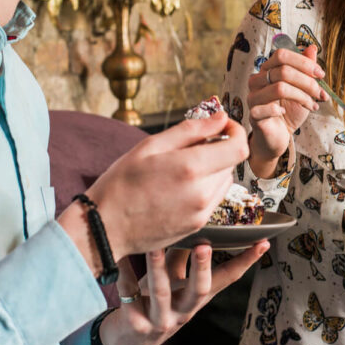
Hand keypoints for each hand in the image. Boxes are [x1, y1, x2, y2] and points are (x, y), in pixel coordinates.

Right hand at [62, 113, 247, 260]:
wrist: (106, 227)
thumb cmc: (121, 184)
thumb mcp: (150, 146)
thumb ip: (190, 130)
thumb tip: (221, 117)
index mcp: (190, 168)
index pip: (238, 147)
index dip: (234, 132)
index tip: (222, 126)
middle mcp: (201, 193)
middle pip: (232, 163)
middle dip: (220, 148)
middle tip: (193, 145)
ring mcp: (201, 212)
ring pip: (225, 181)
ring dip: (214, 168)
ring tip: (183, 167)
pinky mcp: (198, 225)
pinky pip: (215, 198)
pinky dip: (206, 187)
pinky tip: (181, 185)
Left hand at [98, 240, 269, 344]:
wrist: (128, 341)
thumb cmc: (153, 302)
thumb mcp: (172, 280)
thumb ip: (181, 255)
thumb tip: (193, 222)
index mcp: (198, 297)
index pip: (228, 279)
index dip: (246, 262)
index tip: (263, 242)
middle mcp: (185, 310)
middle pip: (200, 290)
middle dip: (202, 268)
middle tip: (205, 246)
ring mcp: (162, 320)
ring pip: (161, 293)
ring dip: (158, 268)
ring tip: (155, 246)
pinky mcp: (136, 325)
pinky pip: (129, 296)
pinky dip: (123, 276)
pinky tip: (120, 259)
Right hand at [247, 43, 327, 175]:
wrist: (280, 136)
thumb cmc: (290, 110)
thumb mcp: (303, 89)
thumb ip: (306, 69)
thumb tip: (312, 47)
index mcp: (267, 70)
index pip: (282, 55)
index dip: (303, 62)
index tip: (321, 74)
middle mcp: (257, 80)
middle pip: (283, 71)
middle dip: (307, 82)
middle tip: (320, 94)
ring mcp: (252, 97)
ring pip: (279, 88)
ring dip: (301, 97)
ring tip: (312, 105)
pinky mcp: (253, 115)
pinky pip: (265, 108)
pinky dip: (281, 110)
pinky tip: (286, 113)